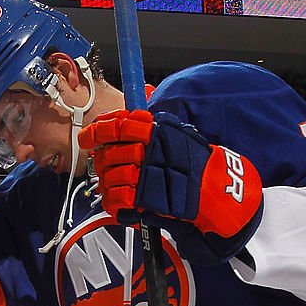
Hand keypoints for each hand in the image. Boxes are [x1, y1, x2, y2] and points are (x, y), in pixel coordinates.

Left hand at [79, 109, 264, 260]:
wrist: (216, 193)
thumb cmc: (197, 165)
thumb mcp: (178, 134)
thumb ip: (154, 125)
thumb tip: (137, 102)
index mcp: (157, 131)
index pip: (119, 124)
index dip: (98, 130)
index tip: (88, 136)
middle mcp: (150, 150)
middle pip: (110, 152)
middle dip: (103, 162)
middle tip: (106, 168)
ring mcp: (147, 175)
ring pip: (110, 176)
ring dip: (109, 183)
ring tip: (116, 187)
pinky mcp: (146, 199)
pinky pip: (117, 198)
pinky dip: (114, 202)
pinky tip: (120, 202)